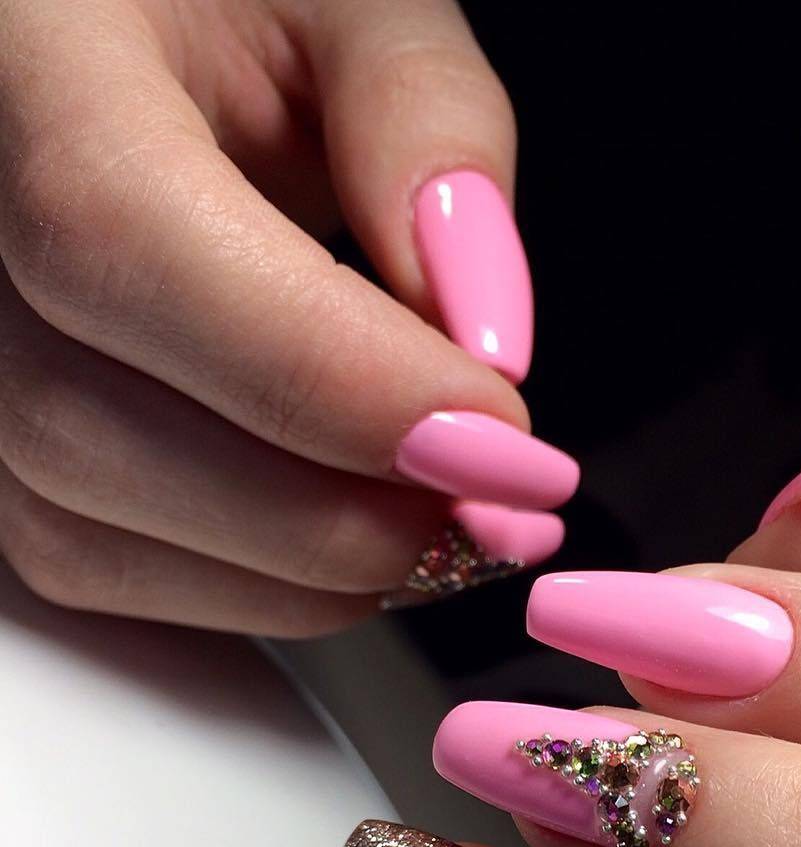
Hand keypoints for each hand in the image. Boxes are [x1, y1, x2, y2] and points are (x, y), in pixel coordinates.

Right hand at [0, 0, 575, 631]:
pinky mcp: (1, 454)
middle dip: (337, 510)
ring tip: (450, 523)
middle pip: (95, 428)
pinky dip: (258, 588)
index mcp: (23, 59)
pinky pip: (106, 570)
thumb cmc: (231, 12)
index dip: (329, 375)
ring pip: (95, 534)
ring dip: (309, 569)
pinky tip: (356, 534)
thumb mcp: (350, 6)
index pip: (123, 236)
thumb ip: (422, 120)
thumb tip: (481, 328)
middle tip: (503, 509)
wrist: (134, 58)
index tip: (500, 439)